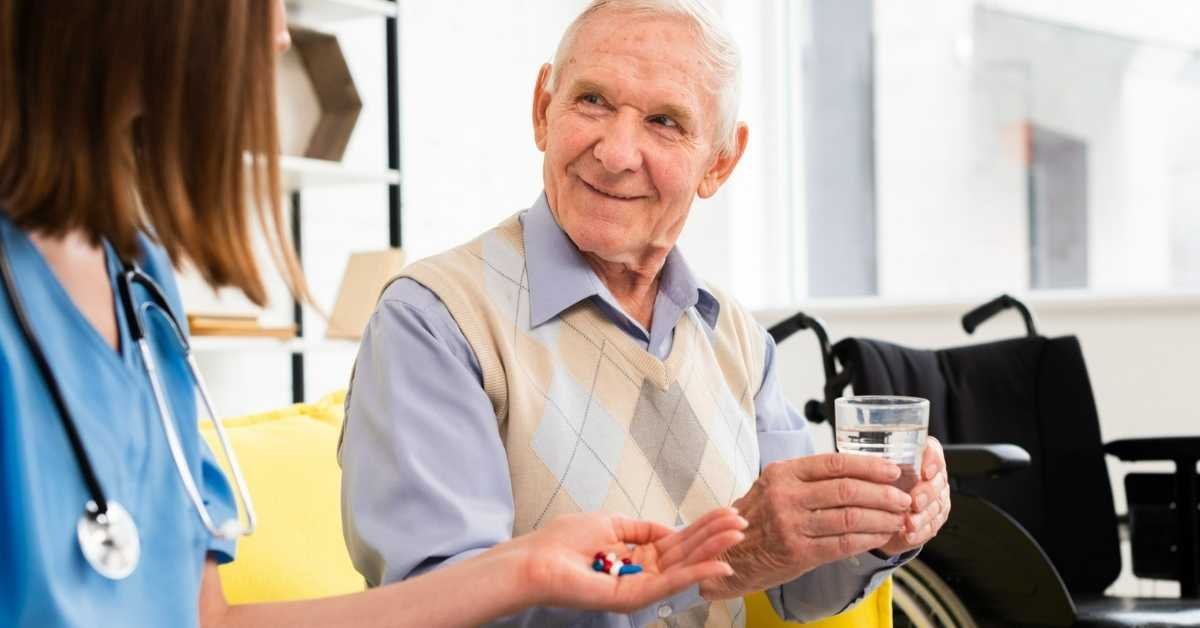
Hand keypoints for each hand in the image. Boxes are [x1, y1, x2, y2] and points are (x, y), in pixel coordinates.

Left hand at [520, 508, 747, 612]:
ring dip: (712, 550)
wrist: (538, 560)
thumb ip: (643, 529)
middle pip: (686, 552)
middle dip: (714, 536)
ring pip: (684, 567)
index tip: (729, 512)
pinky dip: (696, 573)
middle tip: (742, 523)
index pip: (678, 540)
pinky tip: (717, 563)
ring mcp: (640, 586)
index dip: (703, 527)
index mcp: (637, 554)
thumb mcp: (612, 524)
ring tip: (737, 535)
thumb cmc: (565, 541)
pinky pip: (670, 584)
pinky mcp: (634, 597)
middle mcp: (643, 571)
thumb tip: (672, 530)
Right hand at [700, 454, 911, 600]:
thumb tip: (857, 472)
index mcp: (782, 473)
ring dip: (882, 518)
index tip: (893, 469)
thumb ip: (807, 478)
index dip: (869, 466)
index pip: (834, 463)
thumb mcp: (773, 487)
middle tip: (904, 497)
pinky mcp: (798, 552)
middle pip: (847, 489)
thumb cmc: (758, 518)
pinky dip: (868, 539)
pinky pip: (843, 543)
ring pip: (850, 517)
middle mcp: (785, 496)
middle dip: (883, 493)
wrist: (730, 553)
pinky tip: (881, 536)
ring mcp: (791, 525)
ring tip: (899, 517)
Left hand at [877, 437, 950, 556]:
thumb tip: (853, 459)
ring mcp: (933, 501)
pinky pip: (930, 528)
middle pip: (937, 482)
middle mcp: (930, 478)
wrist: (874, 510)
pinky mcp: (930, 522)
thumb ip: (868, 462)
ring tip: (910, 522)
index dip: (932, 461)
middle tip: (914, 501)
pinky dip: (919, 532)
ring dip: (923, 516)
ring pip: (936, 507)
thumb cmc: (871, 481)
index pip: (933, 452)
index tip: (924, 471)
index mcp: (919, 457)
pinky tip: (909, 534)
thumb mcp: (867, 467)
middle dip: (927, 493)